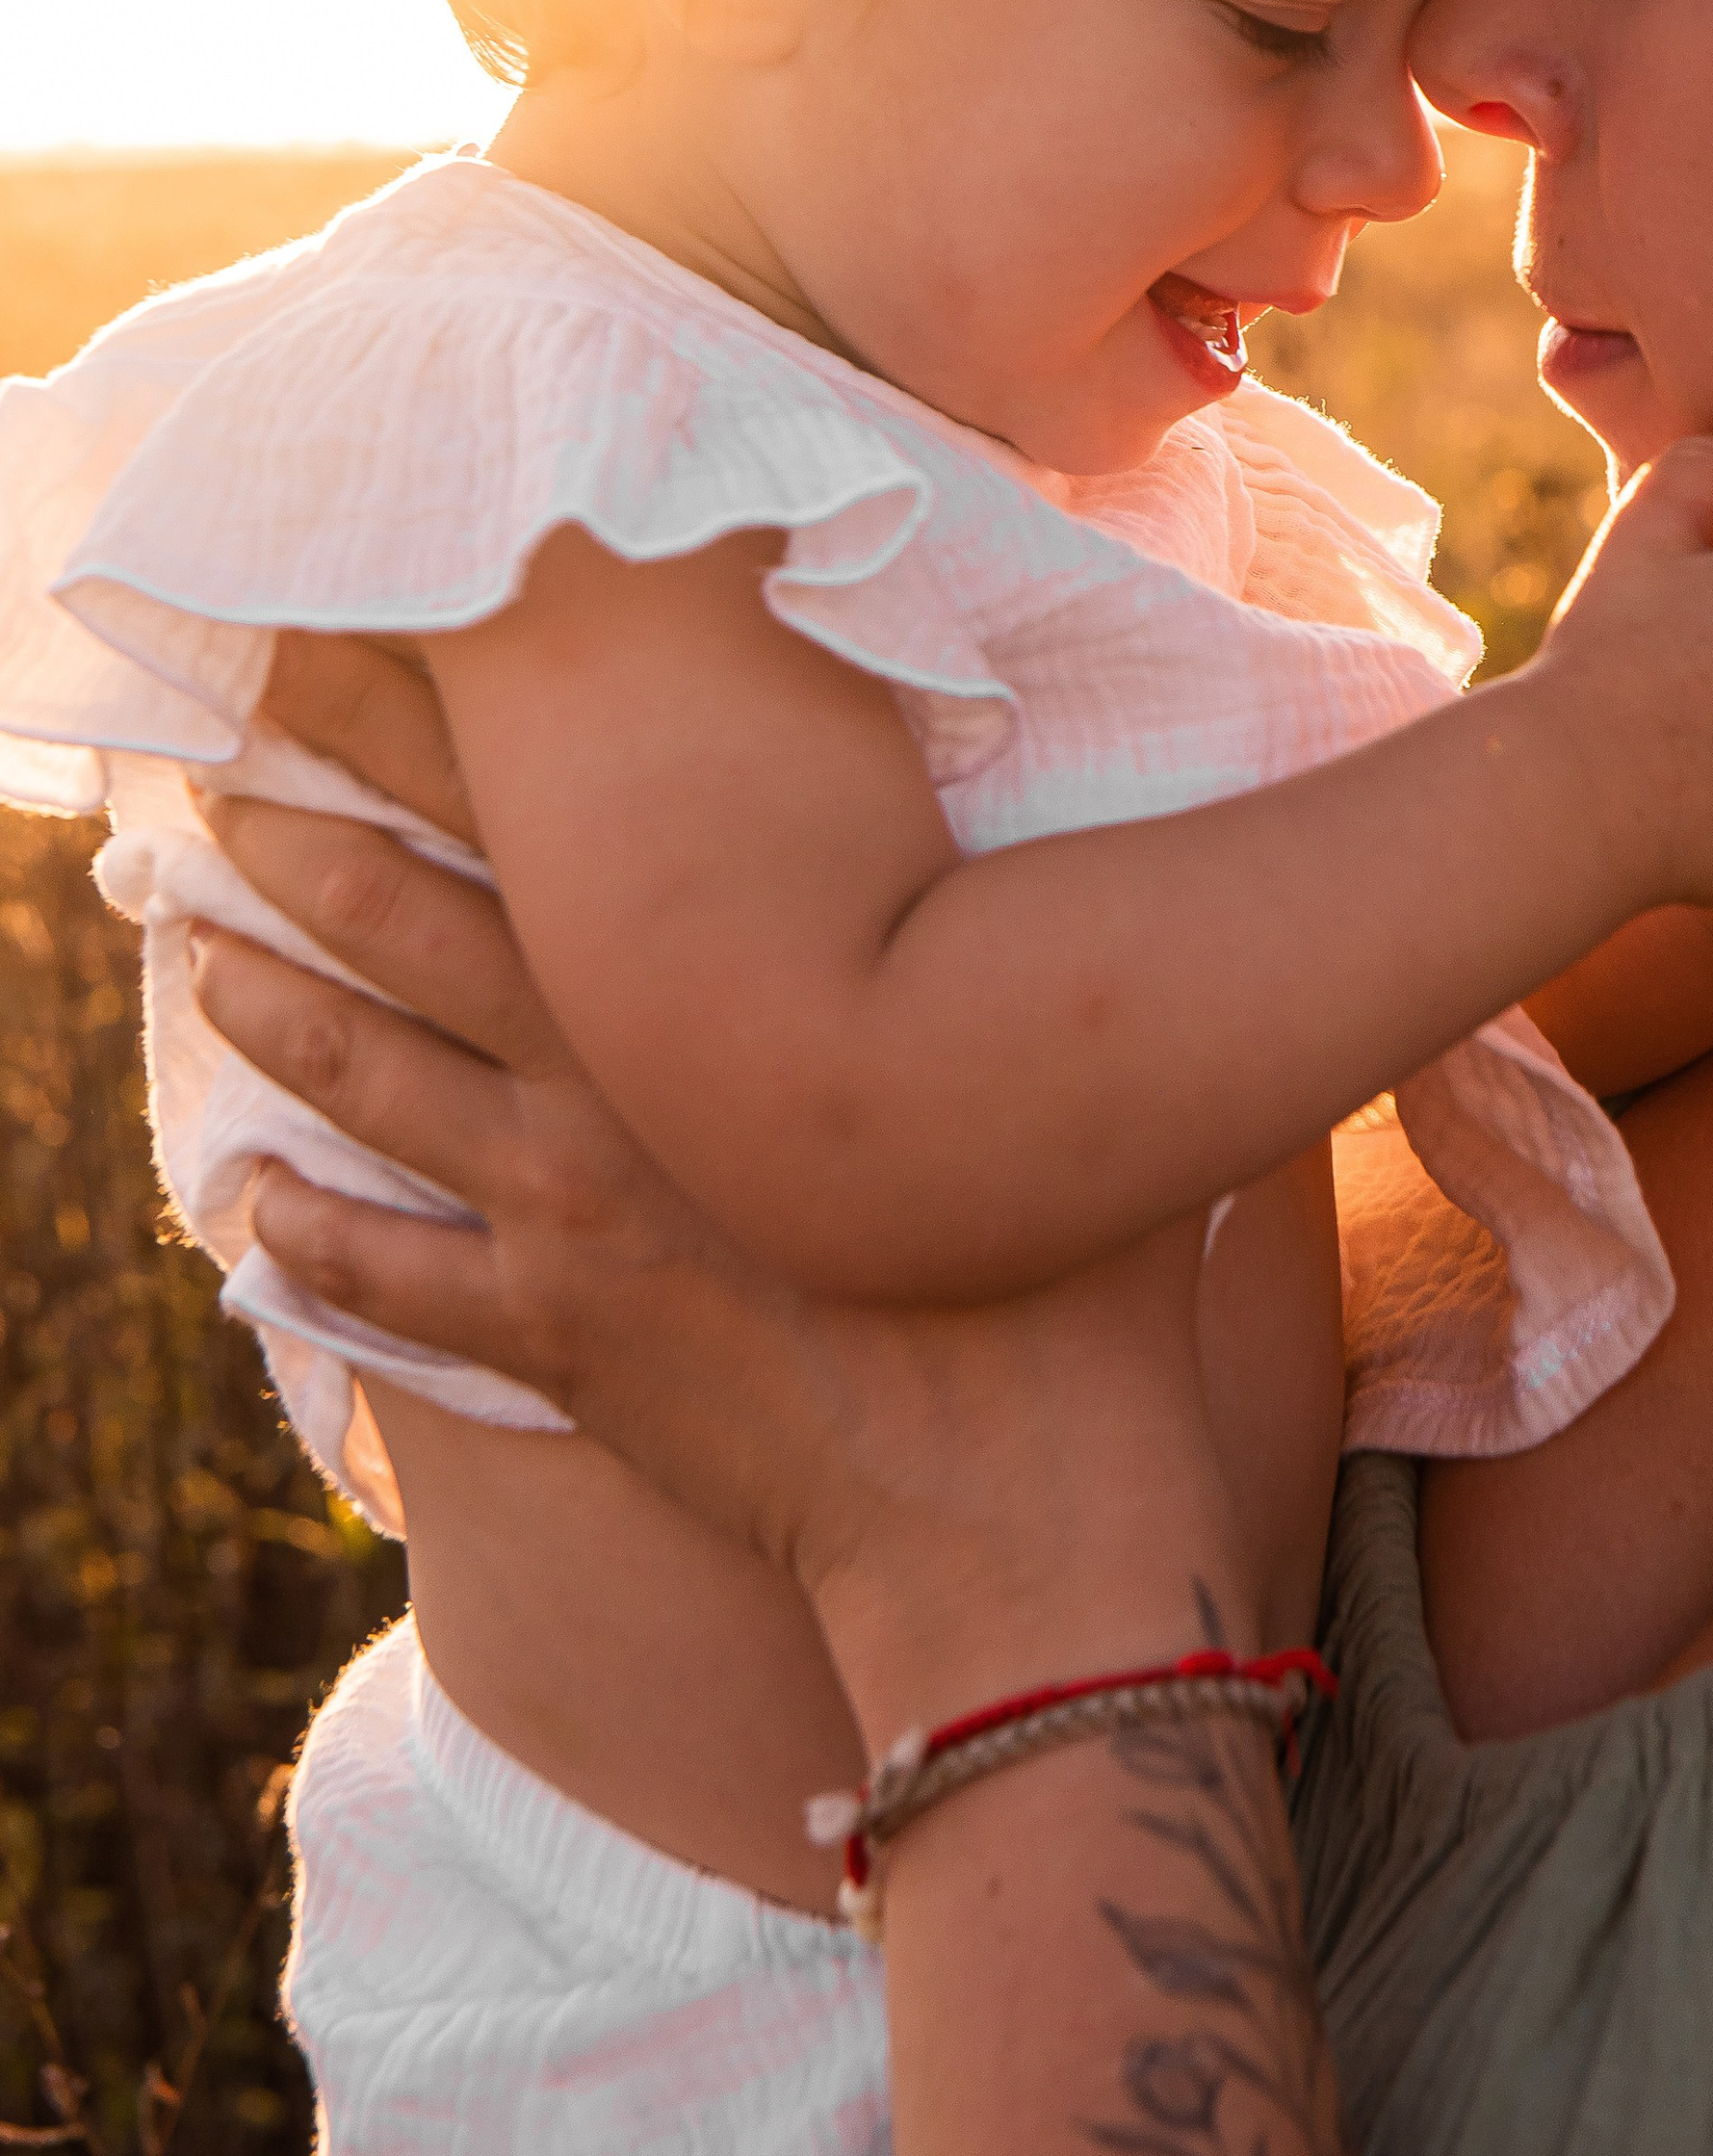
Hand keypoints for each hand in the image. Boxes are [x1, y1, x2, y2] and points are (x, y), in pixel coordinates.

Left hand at [195, 729, 1245, 1748]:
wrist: (1004, 1495)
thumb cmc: (1058, 1262)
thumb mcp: (1035, 1055)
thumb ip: (991, 929)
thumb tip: (1021, 825)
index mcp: (713, 992)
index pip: (536, 819)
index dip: (426, 734)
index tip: (345, 660)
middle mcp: (613, 1082)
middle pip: (412, 930)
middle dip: (307, 850)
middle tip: (234, 792)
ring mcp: (567, 1218)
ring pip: (374, 1086)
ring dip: (276, 1016)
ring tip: (212, 958)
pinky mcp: (558, 1340)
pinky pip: (392, 1281)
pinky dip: (309, 1240)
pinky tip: (257, 1208)